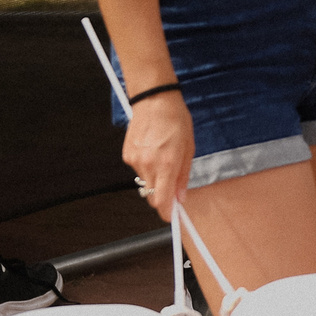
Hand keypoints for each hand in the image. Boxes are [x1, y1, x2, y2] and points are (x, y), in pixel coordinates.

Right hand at [124, 93, 193, 222]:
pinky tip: (151, 149)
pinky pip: (138, 169)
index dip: (166, 212)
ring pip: (145, 182)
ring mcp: (135, 160)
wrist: (154, 100)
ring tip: (162, 156)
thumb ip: (183, 176)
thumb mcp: (189, 148)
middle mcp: (148, 165)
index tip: (171, 215)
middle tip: (171, 184)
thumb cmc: (176, 120)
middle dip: (161, 196)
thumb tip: (181, 197)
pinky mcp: (127, 154)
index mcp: (167, 164)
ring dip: (154, 177)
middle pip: (151, 196)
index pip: (161, 201)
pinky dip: (145, 165)